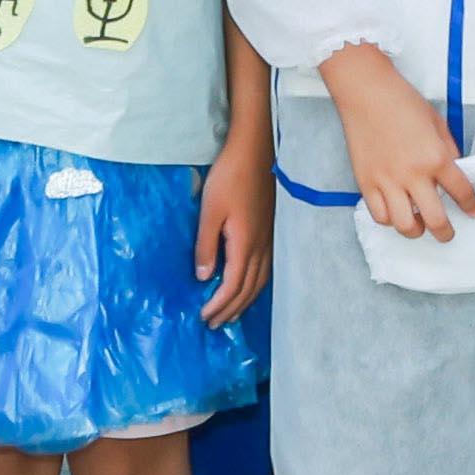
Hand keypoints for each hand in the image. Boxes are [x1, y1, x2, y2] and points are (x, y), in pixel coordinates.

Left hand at [197, 150, 274, 320]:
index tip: (204, 316)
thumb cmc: (230, 177)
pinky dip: (255, 285)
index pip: (233, 285)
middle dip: (231, 309)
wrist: (256, 151)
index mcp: (245, 243)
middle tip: (214, 324)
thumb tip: (204, 277)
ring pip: (260, 280)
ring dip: (245, 300)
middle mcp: (261, 246)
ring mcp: (270, 239)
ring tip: (232, 314)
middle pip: (248, 288)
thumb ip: (206, 245)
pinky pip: (266, 269)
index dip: (219, 304)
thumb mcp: (210, 210)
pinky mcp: (271, 230)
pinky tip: (249, 285)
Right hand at [327, 50, 474, 240]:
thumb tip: (455, 171)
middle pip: (435, 219)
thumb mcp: (438, 123)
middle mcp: (413, 174)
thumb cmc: (404, 102)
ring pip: (404, 225)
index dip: (470, 206)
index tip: (473, 213)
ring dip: (416, 231)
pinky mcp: (366, 183)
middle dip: (445, 233)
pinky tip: (396, 213)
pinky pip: (379, 215)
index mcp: (436, 157)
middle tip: (448, 234)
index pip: (461, 192)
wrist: (367, 93)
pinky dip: (390, 219)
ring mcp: (387, 181)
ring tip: (420, 226)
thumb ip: (448, 151)